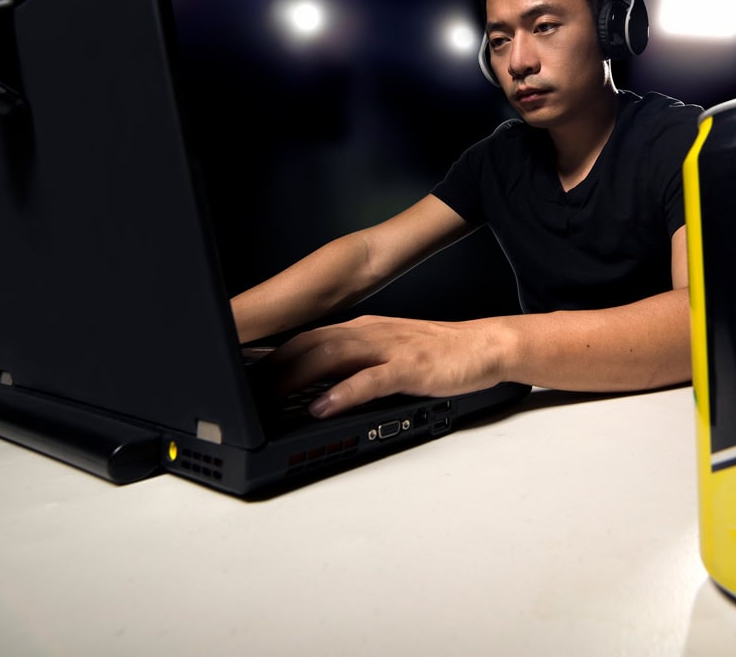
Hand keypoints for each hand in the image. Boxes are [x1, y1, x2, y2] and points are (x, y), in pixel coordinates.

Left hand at [258, 315, 509, 418]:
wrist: (486, 345)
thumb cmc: (441, 354)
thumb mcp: (389, 352)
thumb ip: (356, 362)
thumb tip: (319, 382)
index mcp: (364, 329)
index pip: (308, 338)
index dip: (275, 356)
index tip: (250, 377)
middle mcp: (371, 333)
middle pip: (311, 344)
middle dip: (275, 367)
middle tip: (249, 391)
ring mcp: (390, 348)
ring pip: (333, 356)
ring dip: (298, 377)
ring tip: (272, 398)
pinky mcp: (410, 367)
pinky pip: (370, 379)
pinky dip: (342, 393)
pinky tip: (323, 406)